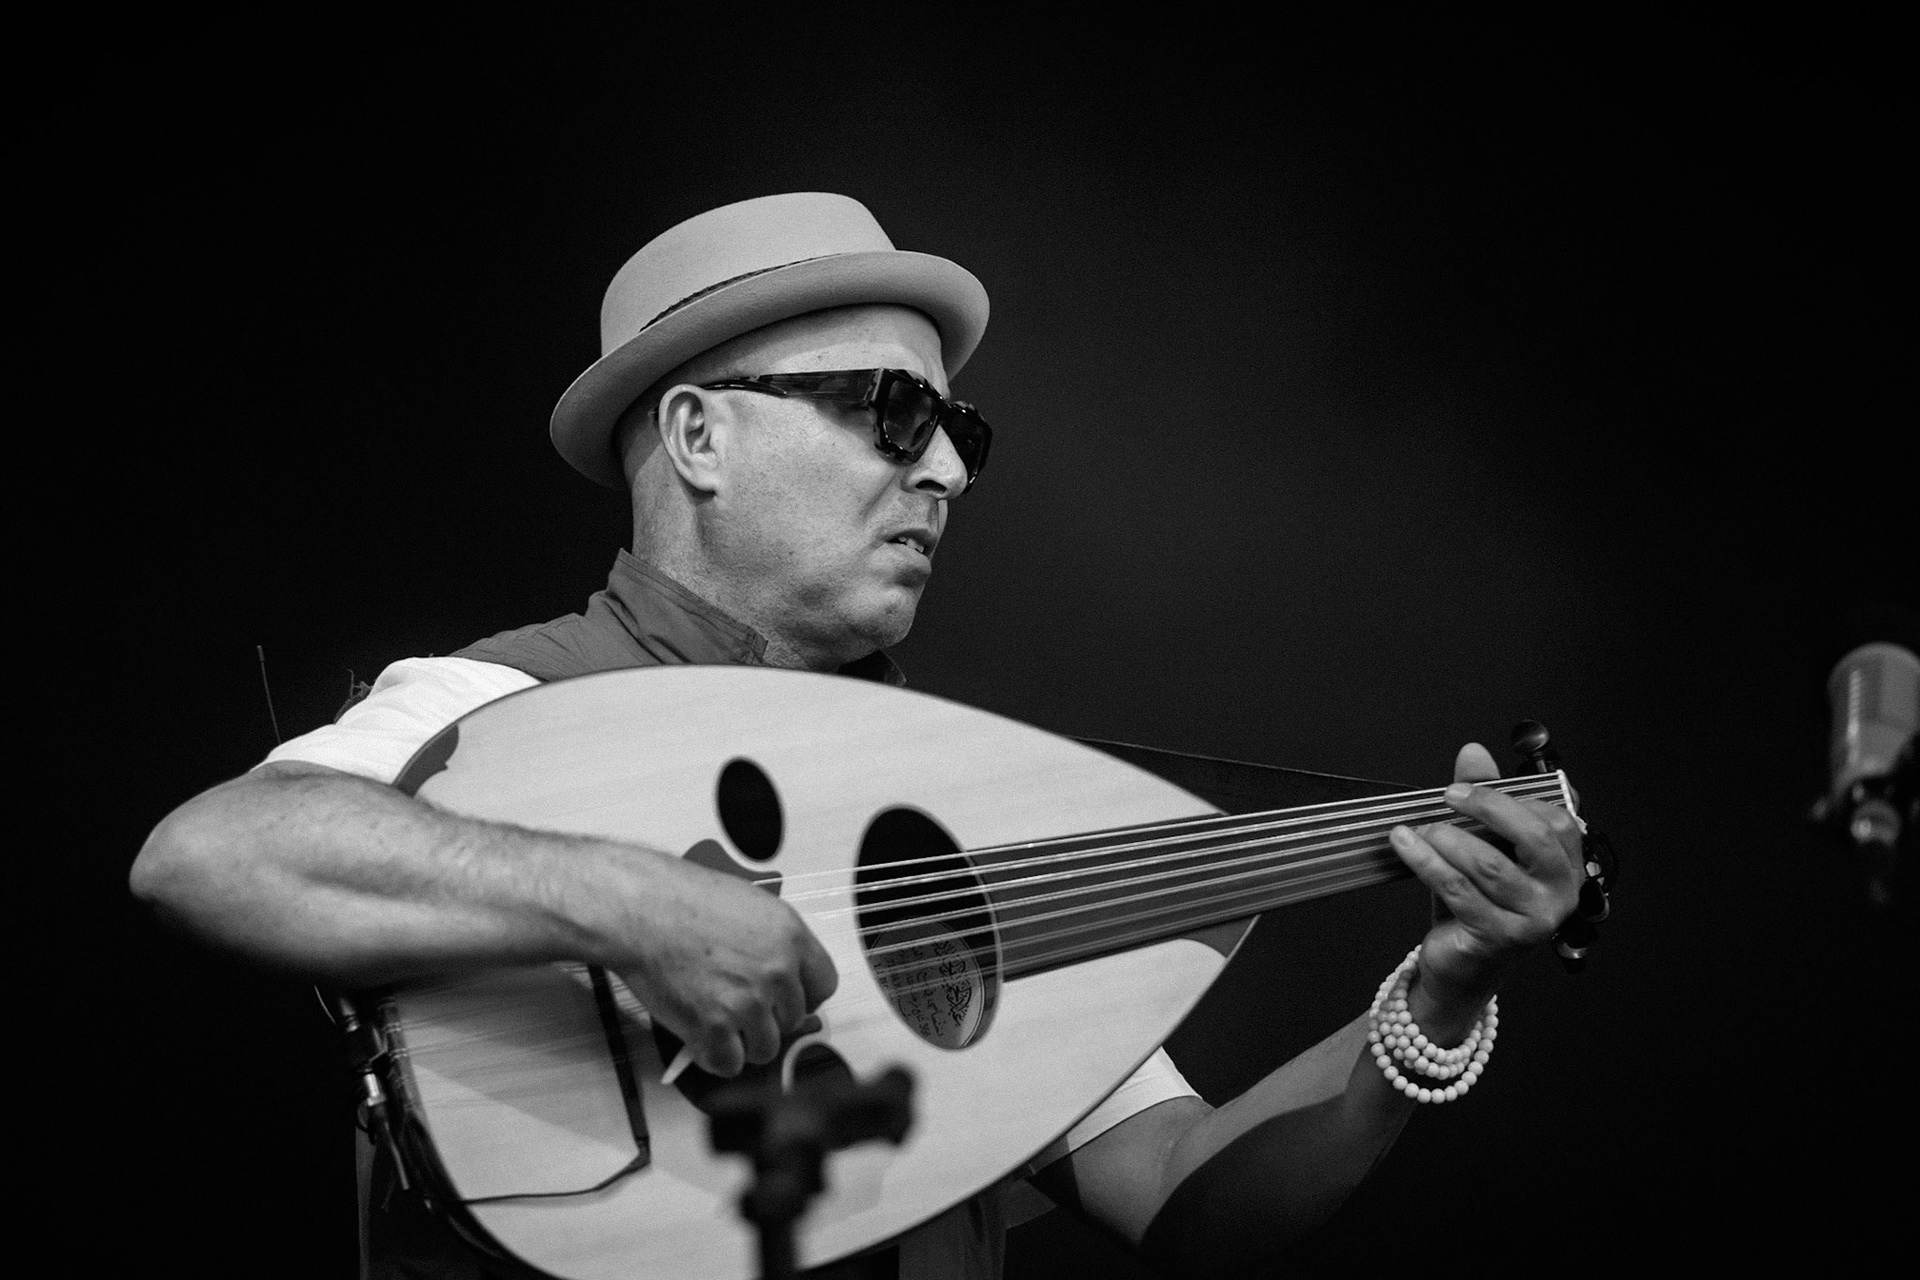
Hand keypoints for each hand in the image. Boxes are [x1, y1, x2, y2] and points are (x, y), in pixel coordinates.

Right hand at [605, 854, 837, 1076]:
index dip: (803, 996)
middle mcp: (776, 972)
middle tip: (736, 1005)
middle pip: (792, 1021)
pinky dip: (714, 1057)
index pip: (824, 986)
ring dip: (743, 1042)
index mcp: (791, 937)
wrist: (640, 908)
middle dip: (767, 1019)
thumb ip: (776, 944)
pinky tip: (700, 1035)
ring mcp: (747, 1002)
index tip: (784, 1000)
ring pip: (765, 1049)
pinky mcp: (713, 1027)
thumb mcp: (750, 906)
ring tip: (716, 1018)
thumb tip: (790, 981)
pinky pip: (729, 1065)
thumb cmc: (684, 899)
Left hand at [1386, 743, 1583, 1039]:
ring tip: (1418, 830)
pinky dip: (1425, 860)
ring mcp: (1533, 920)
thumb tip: (1474, 752)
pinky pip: (1457, 888)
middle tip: (1447, 796)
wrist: (1462, 967)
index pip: (1555, 821)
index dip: (1509, 798)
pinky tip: (1404, 844)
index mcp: (1567, 868)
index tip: (1464, 789)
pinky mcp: (1498, 938)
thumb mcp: (1482, 847)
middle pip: (1534, 837)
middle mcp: (1560, 895)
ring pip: (1487, 863)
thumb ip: (1483, 799)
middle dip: (1486, 807)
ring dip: (1445, 838)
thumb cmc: (1477, 903)